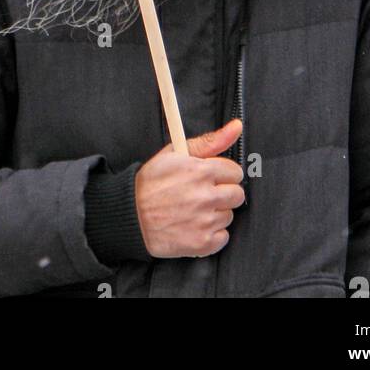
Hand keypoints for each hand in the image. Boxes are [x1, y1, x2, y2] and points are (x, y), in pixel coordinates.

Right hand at [132, 119, 244, 258]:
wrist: (132, 215)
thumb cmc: (151, 183)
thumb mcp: (175, 152)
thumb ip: (210, 141)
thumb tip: (236, 126)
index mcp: (200, 171)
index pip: (235, 171)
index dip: (223, 173)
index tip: (211, 177)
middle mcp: (205, 196)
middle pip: (237, 195)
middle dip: (223, 192)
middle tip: (203, 193)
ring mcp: (205, 221)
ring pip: (229, 215)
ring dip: (216, 213)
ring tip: (194, 209)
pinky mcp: (203, 243)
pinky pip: (223, 237)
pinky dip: (212, 233)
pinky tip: (195, 225)